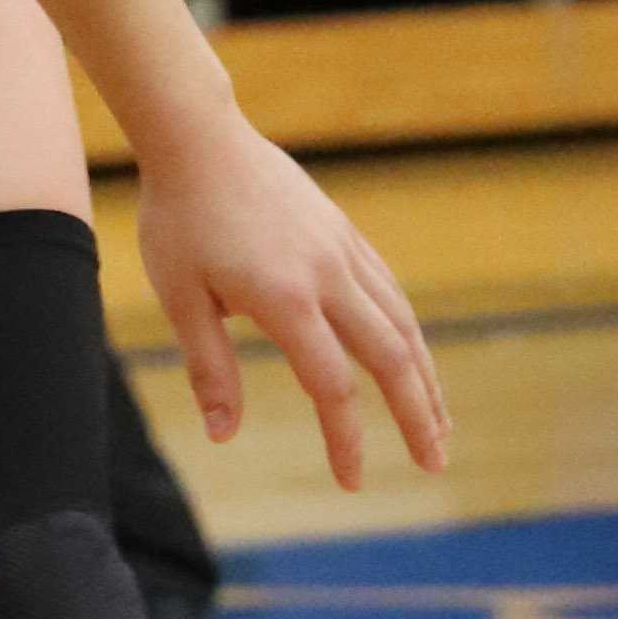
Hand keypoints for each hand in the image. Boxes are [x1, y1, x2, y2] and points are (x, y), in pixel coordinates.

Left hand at [132, 125, 446, 495]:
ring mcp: (341, 250)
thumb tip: (224, 436)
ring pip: (401, 322)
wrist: (199, 137)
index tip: (352, 481)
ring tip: (438, 421)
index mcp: (285, 299)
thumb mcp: (180, 298)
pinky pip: (388, 289)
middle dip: (419, 414)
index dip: (347, 439)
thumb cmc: (179, 219)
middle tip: (436, 463)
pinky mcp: (343, 232)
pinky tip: (410, 356)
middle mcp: (327, 275)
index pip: (332, 386)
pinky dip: (407, 331)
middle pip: (391, 357)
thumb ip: (209, 368)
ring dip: (424, 376)